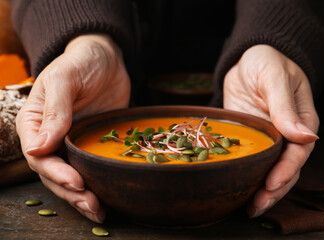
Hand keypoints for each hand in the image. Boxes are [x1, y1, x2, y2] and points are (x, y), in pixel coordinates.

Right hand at [16, 34, 130, 222]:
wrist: (106, 59)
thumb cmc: (80, 62)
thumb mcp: (65, 79)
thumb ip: (55, 111)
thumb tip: (39, 147)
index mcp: (36, 122)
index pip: (39, 155)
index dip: (55, 172)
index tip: (76, 181)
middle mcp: (51, 137)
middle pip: (53, 172)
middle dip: (70, 191)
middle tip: (91, 203)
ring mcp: (72, 143)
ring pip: (71, 176)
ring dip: (81, 196)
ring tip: (98, 210)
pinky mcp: (91, 145)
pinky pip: (91, 168)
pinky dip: (97, 185)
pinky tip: (107, 199)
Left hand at [223, 44, 318, 217]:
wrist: (246, 60)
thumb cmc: (266, 62)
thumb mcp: (275, 78)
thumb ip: (286, 107)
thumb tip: (306, 137)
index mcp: (301, 120)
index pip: (298, 151)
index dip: (287, 169)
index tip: (272, 183)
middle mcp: (287, 134)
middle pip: (286, 167)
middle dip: (274, 189)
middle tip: (257, 205)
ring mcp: (269, 138)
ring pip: (270, 169)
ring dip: (262, 190)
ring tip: (250, 207)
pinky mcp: (252, 139)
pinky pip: (252, 160)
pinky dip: (248, 176)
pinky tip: (239, 190)